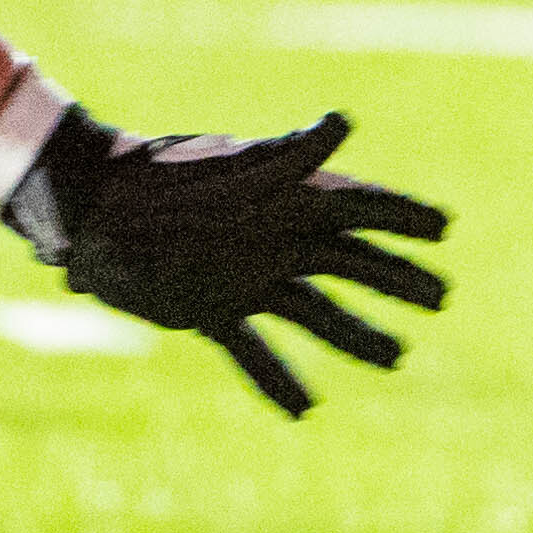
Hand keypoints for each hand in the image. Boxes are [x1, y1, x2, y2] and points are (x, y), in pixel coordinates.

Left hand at [2, 108, 447, 415]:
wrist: (89, 207)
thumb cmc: (161, 178)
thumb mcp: (232, 167)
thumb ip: (289, 154)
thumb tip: (343, 123)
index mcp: (286, 197)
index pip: (359, 206)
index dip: (402, 216)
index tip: (443, 228)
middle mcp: (274, 238)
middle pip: (350, 262)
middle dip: (396, 278)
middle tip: (440, 298)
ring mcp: (246, 276)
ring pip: (314, 312)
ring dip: (355, 335)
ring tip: (396, 358)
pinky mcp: (210, 309)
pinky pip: (254, 348)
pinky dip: (278, 378)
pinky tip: (305, 409)